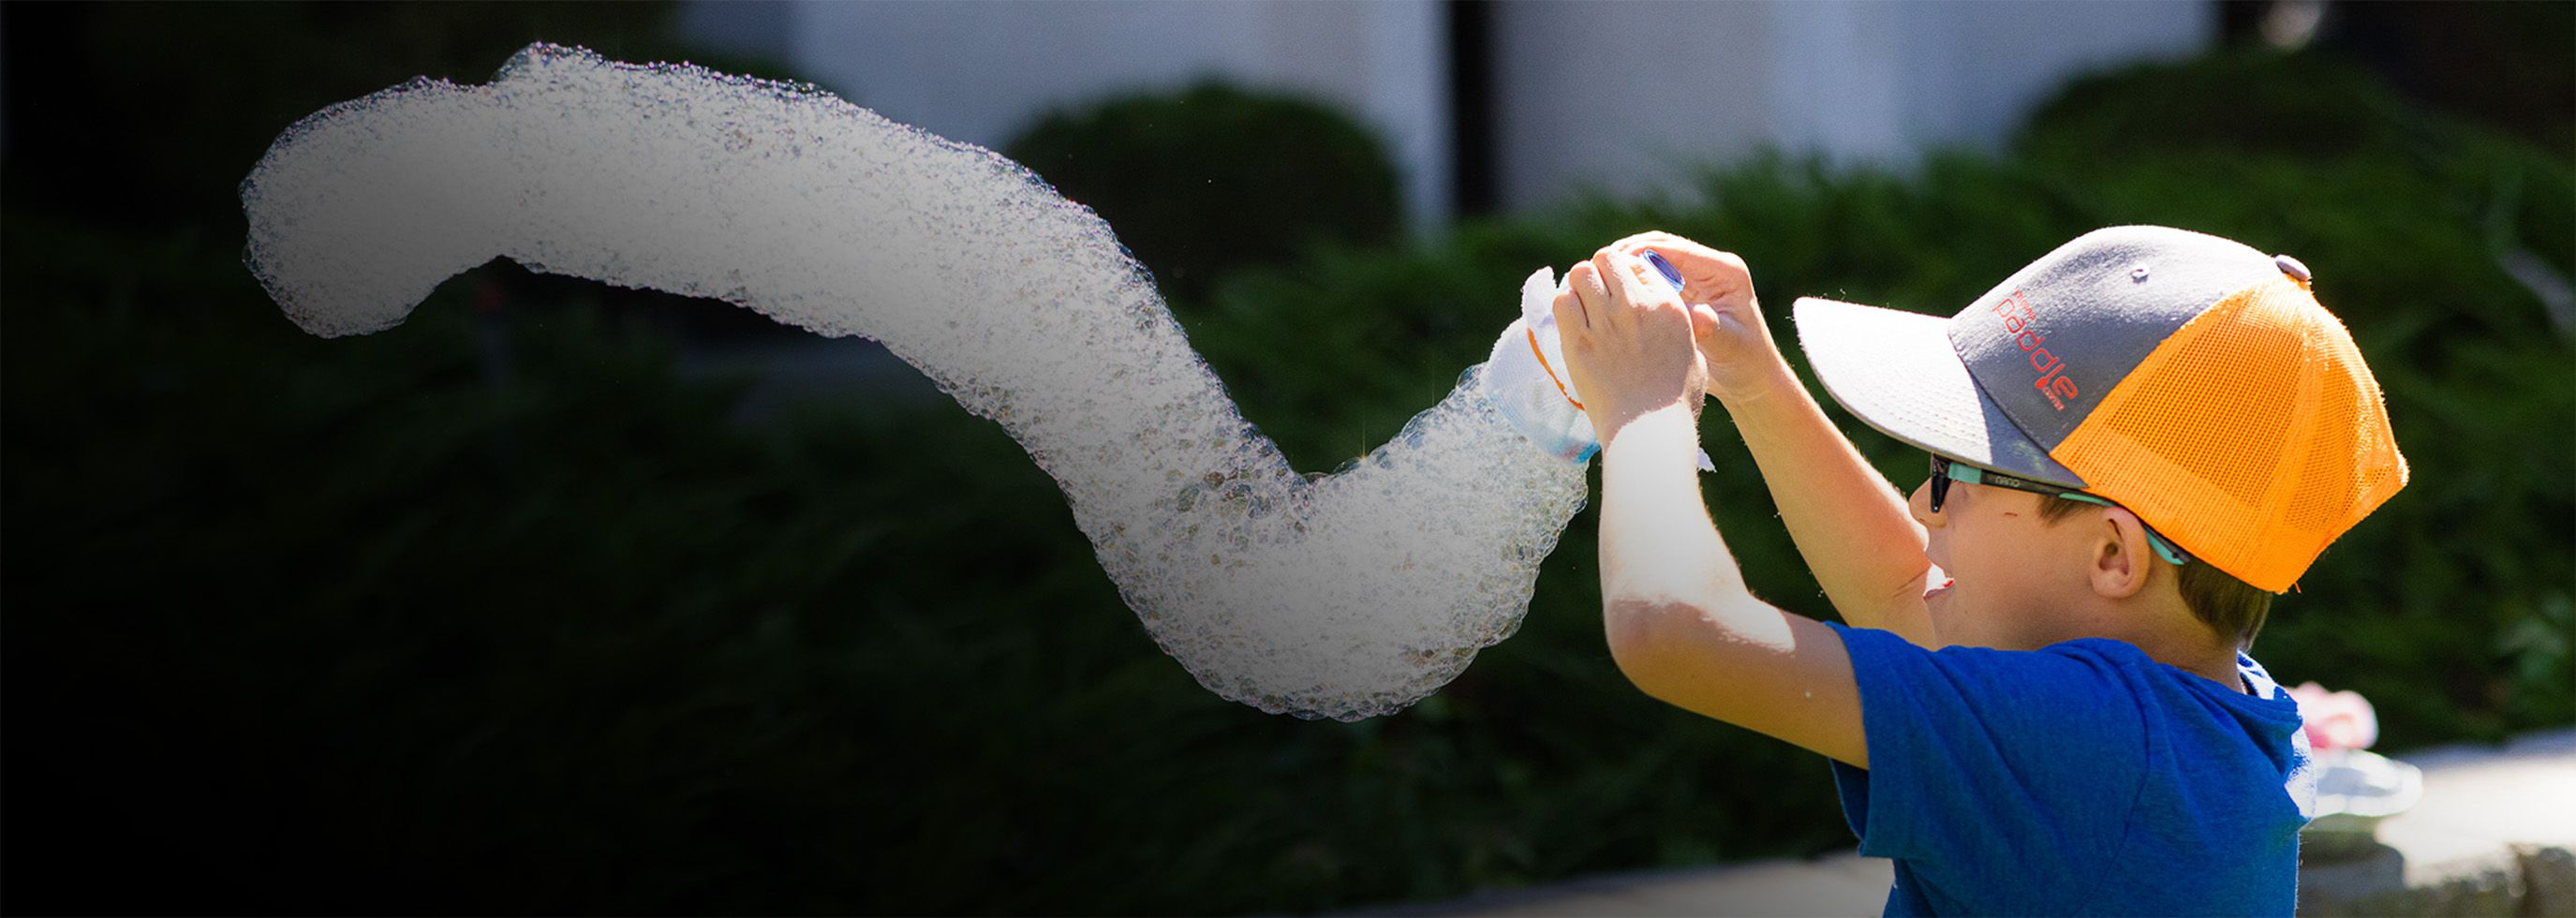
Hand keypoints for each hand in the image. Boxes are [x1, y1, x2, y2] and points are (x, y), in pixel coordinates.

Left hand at [1553, 248, 1706, 441]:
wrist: (1648, 430)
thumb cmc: (1674, 401)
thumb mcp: (1693, 354)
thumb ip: (1679, 327)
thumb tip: (1665, 315)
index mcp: (1667, 305)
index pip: (1639, 264)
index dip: (1626, 274)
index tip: (1620, 290)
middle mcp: (1636, 305)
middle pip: (1607, 259)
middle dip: (1600, 271)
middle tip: (1596, 293)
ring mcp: (1606, 321)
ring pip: (1581, 273)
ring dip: (1579, 285)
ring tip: (1582, 305)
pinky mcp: (1578, 340)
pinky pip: (1563, 301)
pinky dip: (1565, 306)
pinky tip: (1571, 322)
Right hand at [1604, 232, 1783, 403]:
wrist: (1750, 379)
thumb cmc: (1745, 364)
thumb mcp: (1729, 347)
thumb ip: (1711, 329)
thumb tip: (1696, 317)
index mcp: (1726, 271)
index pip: (1678, 250)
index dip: (1643, 252)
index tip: (1613, 263)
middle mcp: (1711, 268)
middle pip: (1663, 246)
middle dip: (1629, 253)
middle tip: (1598, 266)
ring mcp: (1698, 278)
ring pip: (1654, 258)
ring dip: (1627, 265)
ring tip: (1599, 277)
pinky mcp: (1686, 291)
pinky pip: (1653, 277)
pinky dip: (1632, 280)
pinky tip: (1611, 292)